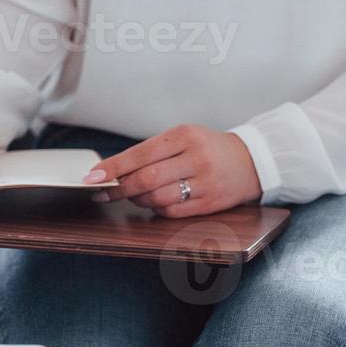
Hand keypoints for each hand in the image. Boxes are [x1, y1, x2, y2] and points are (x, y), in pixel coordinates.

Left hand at [84, 125, 261, 217]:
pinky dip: (157, 208)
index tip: (93, 176)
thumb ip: (154, 150)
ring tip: (133, 195)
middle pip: (147, 178)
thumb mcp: (185, 136)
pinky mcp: (210, 203)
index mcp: (185, 135)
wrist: (252, 161)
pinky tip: (154, 202)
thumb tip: (117, 169)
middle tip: (104, 192)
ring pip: (158, 198)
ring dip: (138, 199)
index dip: (114, 167)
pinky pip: (173, 211)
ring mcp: (204, 182)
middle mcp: (195, 158)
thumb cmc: (210, 148)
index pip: (141, 153)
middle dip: (120, 188)